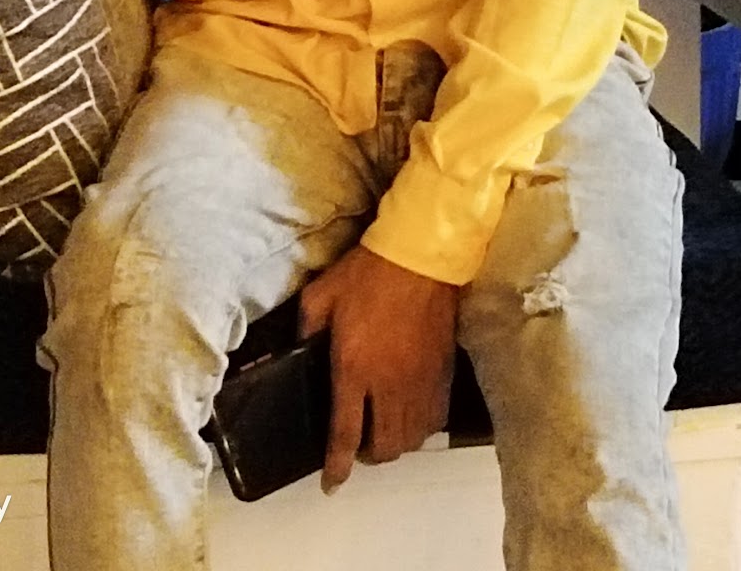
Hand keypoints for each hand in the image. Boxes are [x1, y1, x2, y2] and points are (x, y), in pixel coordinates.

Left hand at [298, 244, 456, 492]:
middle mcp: (388, 386)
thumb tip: (298, 349)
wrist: (421, 256)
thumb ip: (305, 328)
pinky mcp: (442, 374)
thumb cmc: (367, 274)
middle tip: (359, 443)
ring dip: (395, 444)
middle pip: (384, 447)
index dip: (337, 466)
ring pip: (411, 439)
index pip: (344, 433)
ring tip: (384, 430)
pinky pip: (434, 420)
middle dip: (368, 456)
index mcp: (353, 370)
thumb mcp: (321, 295)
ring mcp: (419, 383)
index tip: (331, 484)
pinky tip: (411, 415)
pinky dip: (421, 428)